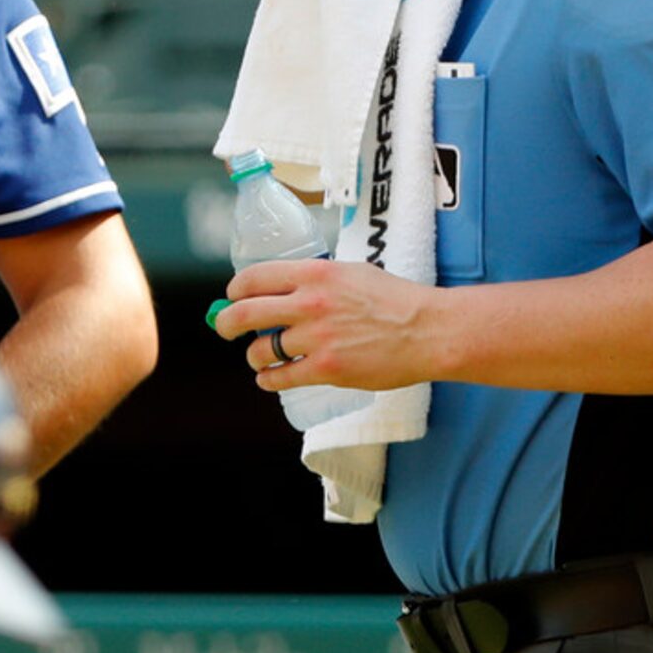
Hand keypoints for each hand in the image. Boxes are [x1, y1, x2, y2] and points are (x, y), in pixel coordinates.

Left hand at [212, 258, 445, 393]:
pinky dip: (269, 379)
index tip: (233, 297)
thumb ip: (315, 279)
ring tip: (260, 357)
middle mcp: (309, 304)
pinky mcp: (326, 369)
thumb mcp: (352, 272)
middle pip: (243, 314)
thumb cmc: (394, 300)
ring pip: (260, 351)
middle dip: (226, 324)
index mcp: (315, 274)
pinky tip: (270, 377)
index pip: (253, 278)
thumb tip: (281, 288)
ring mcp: (317, 338)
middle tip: (225, 329)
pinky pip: (280, 377)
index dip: (235, 290)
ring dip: (254, 356)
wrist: (427, 331)